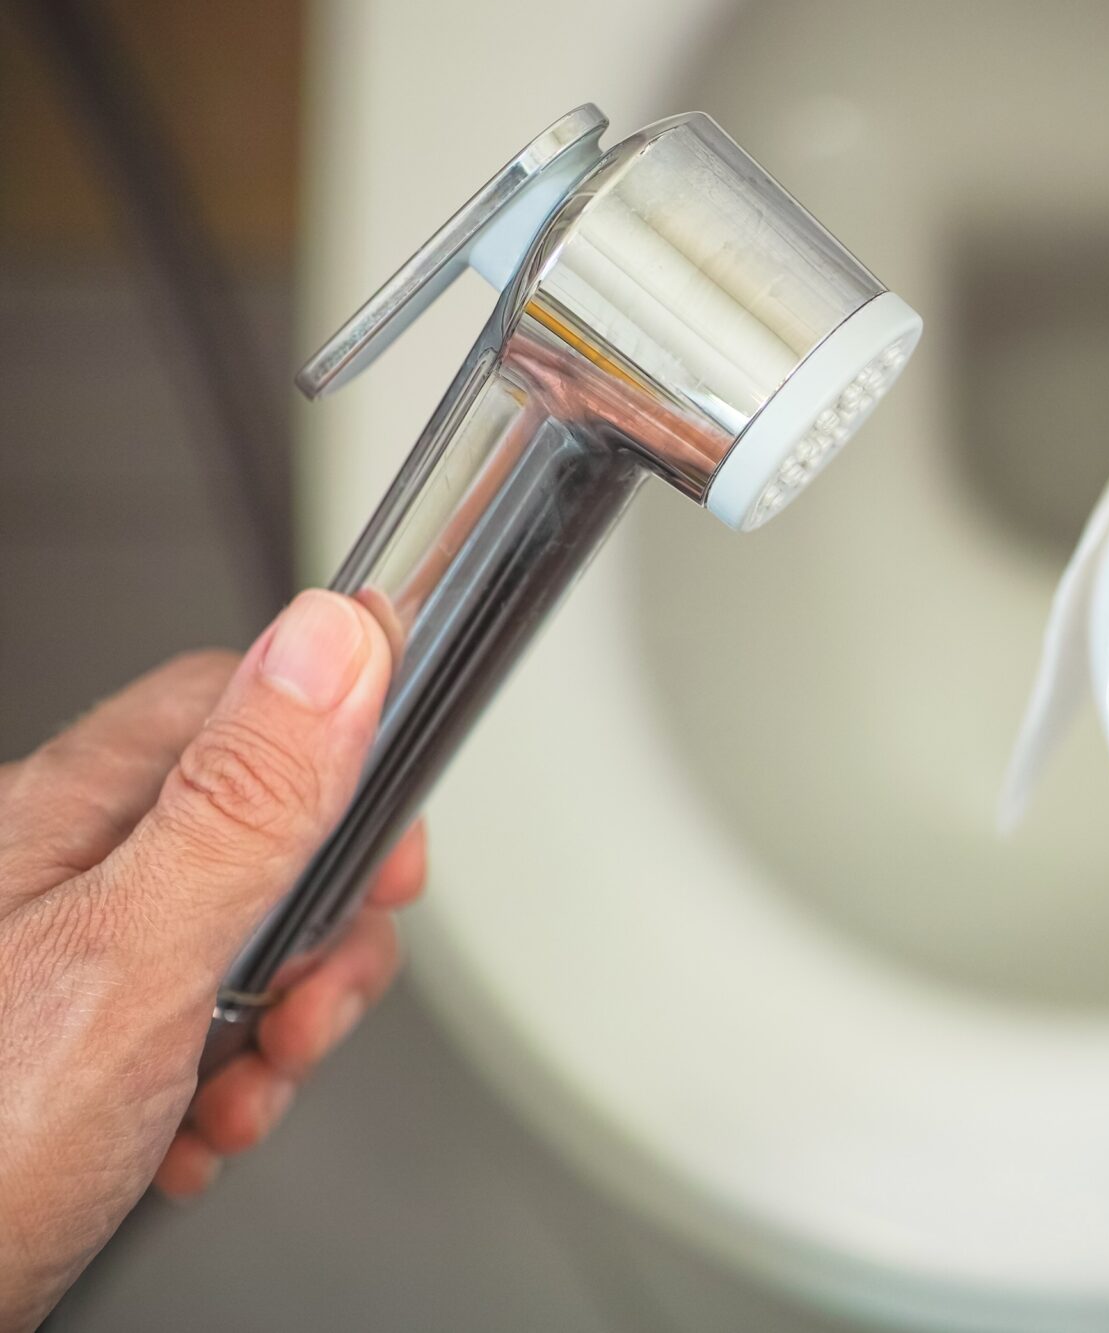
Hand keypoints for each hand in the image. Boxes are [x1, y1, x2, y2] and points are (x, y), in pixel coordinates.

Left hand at [0, 591, 418, 1329]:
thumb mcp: (134, 958)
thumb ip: (244, 801)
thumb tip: (330, 639)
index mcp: (64, 815)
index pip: (236, 702)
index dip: (340, 762)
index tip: (388, 854)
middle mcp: (56, 875)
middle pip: (257, 837)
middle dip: (319, 936)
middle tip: (305, 1005)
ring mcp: (60, 967)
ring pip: (234, 947)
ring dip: (275, 1031)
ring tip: (241, 1092)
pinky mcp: (65, 1053)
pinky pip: (188, 1033)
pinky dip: (219, 1088)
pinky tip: (190, 1134)